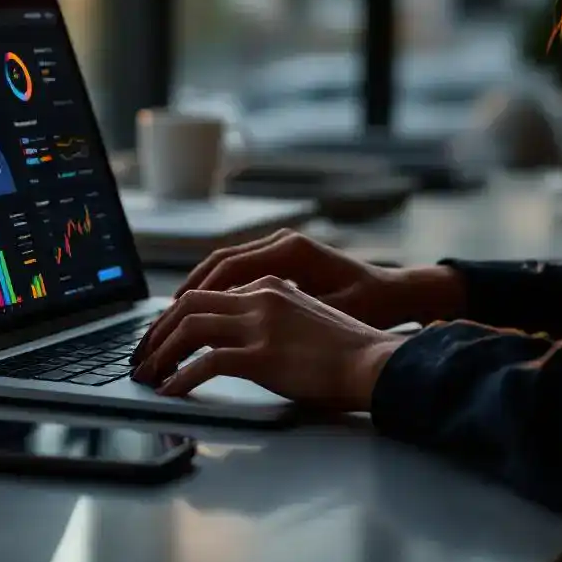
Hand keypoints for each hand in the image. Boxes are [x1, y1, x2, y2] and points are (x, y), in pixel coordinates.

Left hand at [131, 276, 403, 410]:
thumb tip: (239, 339)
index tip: (161, 337)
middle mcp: (259, 297)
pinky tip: (171, 391)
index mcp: (269, 285)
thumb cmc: (348, 351)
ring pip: (189, 329)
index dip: (177, 316)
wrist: (377, 363)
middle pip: (188, 305)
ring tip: (147, 375)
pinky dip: (182, 378)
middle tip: (141, 356)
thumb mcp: (305, 317)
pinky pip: (206, 364)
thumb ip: (271, 318)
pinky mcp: (262, 356)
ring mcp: (259, 325)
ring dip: (161, 353)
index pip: (207, 293)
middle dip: (157, 331)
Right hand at [171, 229, 464, 330]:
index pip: (230, 267)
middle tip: (165, 319)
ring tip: (174, 317)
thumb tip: (241, 318)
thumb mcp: (328, 312)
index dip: (199, 292)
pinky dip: (217, 289)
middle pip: (220, 262)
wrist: (397, 295)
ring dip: (198, 289)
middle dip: (189, 290)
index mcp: (290, 250)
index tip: (176, 315)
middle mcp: (281, 243)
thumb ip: (286, 311)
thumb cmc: (370, 306)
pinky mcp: (282, 261)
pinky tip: (203, 312)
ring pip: (225, 264)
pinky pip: (238, 271)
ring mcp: (280, 248)